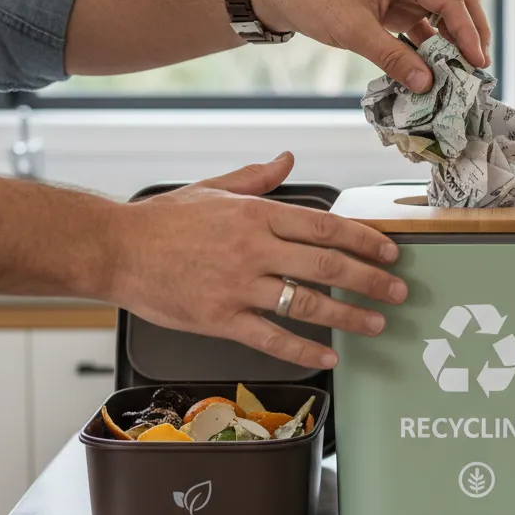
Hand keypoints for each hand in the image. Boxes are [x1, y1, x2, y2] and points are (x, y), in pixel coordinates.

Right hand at [106, 153, 404, 367]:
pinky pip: (271, 338)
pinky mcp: (220, 319)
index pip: (326, 227)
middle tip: (399, 290)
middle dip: (370, 280)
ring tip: (378, 323)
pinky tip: (329, 355)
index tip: (389, 251)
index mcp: (258, 215)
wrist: (116, 248)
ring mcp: (238, 286)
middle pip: (327, 266)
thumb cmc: (165, 220)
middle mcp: (254, 249)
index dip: (364, 240)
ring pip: (307, 303)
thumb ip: (258, 178)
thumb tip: (288, 159)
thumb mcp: (215, 187)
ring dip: (349, 315)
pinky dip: (304, 348)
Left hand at [252, 0, 490, 91]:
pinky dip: (436, 45)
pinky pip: (427, 26)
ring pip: (446, 12)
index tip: (477, 60)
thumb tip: (426, 84)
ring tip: (467, 69)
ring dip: (457, 39)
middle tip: (481, 64)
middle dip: (473, 31)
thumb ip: (392, 58)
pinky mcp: (397, 7)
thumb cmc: (316, 1)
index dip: (467, 30)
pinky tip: (441, 68)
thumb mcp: (355, 31)